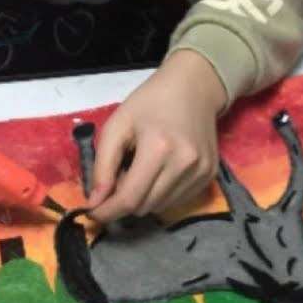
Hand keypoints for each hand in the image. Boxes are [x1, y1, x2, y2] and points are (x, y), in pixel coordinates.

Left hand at [88, 49, 227, 222]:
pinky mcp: (210, 176)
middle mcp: (184, 164)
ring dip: (143, 199)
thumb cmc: (150, 103)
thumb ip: (103, 165)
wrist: (194, 89)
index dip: (108, 211)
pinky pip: (177, 201)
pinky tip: (159, 173)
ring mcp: (201, 172)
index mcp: (158, 148)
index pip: (130, 198)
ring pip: (160, 207)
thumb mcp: (117, 125)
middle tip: (118, 179)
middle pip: (145, 206)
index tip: (93, 214)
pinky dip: (161, 195)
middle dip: (124, 202)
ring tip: (140, 173)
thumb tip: (95, 202)